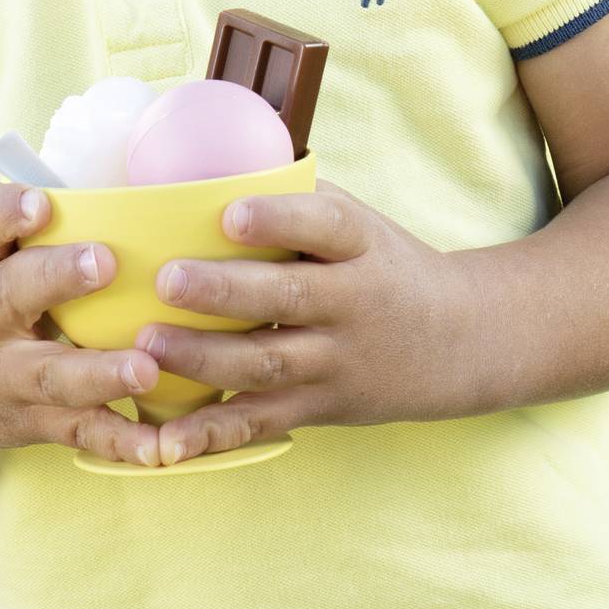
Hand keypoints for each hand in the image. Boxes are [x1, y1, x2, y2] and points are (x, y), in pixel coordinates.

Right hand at [0, 180, 169, 466]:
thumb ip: (40, 227)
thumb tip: (138, 182)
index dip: (3, 212)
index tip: (39, 201)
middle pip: (11, 296)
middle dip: (56, 279)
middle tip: (106, 262)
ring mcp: (9, 378)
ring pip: (53, 376)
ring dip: (101, 372)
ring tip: (146, 367)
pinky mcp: (38, 422)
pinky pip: (83, 433)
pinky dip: (123, 443)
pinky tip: (162, 447)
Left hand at [132, 180, 458, 464]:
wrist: (460, 341)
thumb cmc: (384, 266)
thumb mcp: (361, 223)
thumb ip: (298, 199)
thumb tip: (209, 167)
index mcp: (362, 246)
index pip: (326, 226)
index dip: (280, 220)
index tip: (231, 215)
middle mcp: (354, 303)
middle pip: (289, 297)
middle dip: (224, 290)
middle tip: (167, 279)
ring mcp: (337, 360)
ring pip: (268, 362)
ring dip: (204, 357)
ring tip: (147, 343)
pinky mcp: (321, 406)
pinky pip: (262, 421)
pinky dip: (213, 434)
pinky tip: (166, 441)